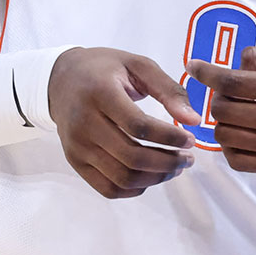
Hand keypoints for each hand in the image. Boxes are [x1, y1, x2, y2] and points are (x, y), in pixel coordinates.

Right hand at [48, 47, 201, 197]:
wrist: (61, 79)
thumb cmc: (105, 68)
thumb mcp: (139, 65)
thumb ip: (169, 90)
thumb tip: (193, 121)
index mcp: (100, 94)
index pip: (138, 126)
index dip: (169, 137)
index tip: (190, 139)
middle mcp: (84, 123)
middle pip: (131, 156)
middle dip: (167, 162)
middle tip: (188, 158)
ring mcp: (77, 146)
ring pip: (121, 177)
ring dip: (155, 178)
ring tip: (174, 167)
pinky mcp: (74, 161)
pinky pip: (106, 188)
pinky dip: (134, 189)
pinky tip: (151, 176)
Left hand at [186, 47, 255, 174]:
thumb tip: (235, 61)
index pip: (235, 82)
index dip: (208, 73)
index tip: (194, 66)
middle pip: (225, 110)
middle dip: (217, 98)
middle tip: (227, 93)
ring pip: (226, 136)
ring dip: (222, 122)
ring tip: (236, 114)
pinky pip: (239, 160)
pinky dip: (230, 147)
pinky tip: (240, 134)